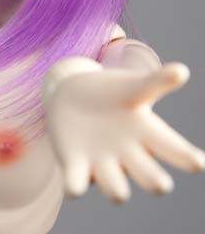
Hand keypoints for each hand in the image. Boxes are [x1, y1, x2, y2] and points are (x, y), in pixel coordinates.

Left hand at [42, 57, 204, 202]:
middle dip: (153, 180)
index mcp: (147, 134)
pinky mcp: (75, 165)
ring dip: (116, 188)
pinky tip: (76, 186)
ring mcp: (102, 163)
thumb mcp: (133, 86)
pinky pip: (76, 184)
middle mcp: (128, 156)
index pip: (172, 148)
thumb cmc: (111, 92)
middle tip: (161, 184)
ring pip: (115, 188)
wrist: (71, 94)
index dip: (186, 157)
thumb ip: (156, 82)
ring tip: (120, 192)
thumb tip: (182, 70)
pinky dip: (76, 186)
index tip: (199, 162)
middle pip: (148, 176)